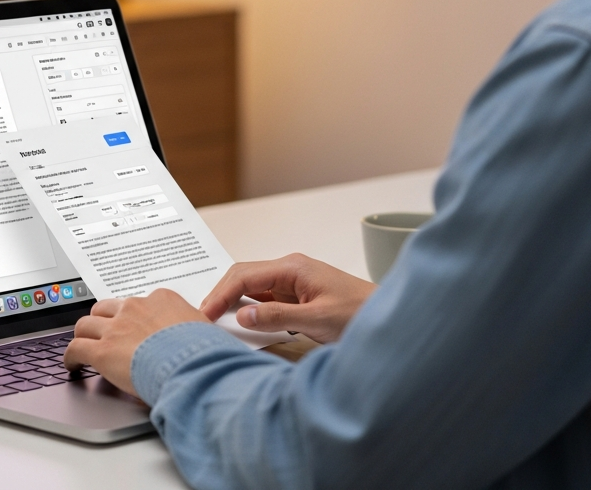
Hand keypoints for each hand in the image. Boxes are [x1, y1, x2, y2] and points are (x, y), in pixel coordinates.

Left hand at [64, 289, 209, 395]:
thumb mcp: (202, 328)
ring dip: (83, 336)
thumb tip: (195, 335)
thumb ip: (191, 326)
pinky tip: (72, 365)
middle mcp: (135, 308)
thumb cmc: (202, 350)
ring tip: (83, 348)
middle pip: (106, 308)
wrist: (192, 364)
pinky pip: (76, 349)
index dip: (131, 318)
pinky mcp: (102, 351)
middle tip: (102, 334)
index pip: (137, 303)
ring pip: (85, 325)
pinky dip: (71, 357)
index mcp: (160, 299)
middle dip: (102, 321)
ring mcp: (116, 328)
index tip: (131, 328)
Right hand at [201, 253, 376, 343]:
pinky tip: (243, 323)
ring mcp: (293, 281)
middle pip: (244, 276)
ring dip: (234, 302)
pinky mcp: (297, 295)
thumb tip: (244, 316)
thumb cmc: (360, 313)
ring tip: (215, 320)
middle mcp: (290, 269)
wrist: (388, 317)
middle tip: (203, 317)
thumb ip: (278, 317)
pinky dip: (250, 309)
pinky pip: (265, 298)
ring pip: (252, 287)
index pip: (245, 275)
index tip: (205, 312)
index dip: (221, 294)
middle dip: (221, 294)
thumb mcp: (317, 320)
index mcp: (293, 267)